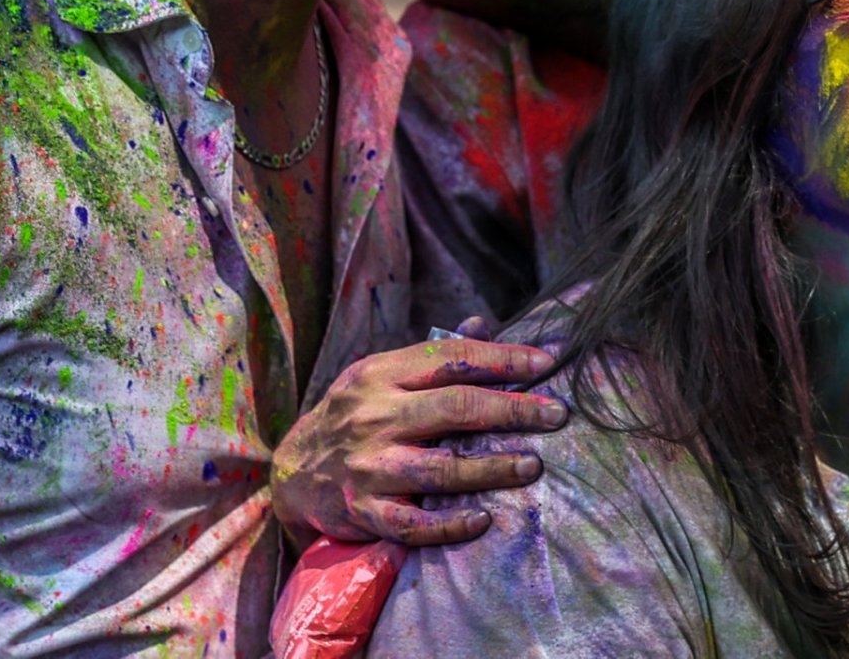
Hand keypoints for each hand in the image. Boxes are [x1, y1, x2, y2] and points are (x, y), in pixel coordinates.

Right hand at [268, 325, 567, 546]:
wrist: (291, 470)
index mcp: (381, 374)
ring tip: (532, 466)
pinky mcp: (362, 511)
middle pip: (455, 408)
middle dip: (513, 410)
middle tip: (556, 415)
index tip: (548, 363)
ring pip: (440, 468)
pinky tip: (483, 520)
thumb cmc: (355, 414)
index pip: (452, 359)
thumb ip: (434, 355)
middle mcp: (374, 416)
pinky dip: (449, 525)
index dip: (503, 359)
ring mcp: (368, 466)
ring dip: (492, 467)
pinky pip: (412, 524)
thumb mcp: (382, 375)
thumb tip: (484, 323)